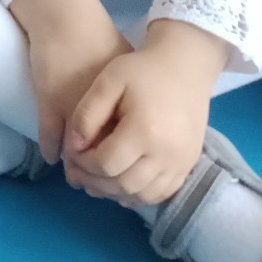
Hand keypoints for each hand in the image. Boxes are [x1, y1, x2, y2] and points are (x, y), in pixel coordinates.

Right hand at [10, 0, 130, 164]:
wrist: (69, 20)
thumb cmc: (99, 45)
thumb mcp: (121, 80)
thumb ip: (130, 107)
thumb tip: (142, 136)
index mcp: (125, 108)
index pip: (128, 149)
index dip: (124, 168)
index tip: (121, 178)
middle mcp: (104, 113)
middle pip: (105, 157)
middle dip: (101, 176)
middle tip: (97, 185)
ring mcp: (75, 109)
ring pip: (77, 154)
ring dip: (77, 169)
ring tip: (78, 176)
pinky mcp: (51, 102)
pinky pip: (51, 140)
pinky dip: (53, 152)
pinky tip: (54, 158)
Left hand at [62, 21, 228, 205]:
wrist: (185, 66)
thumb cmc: (142, 69)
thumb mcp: (108, 82)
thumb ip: (87, 114)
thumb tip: (73, 146)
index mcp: (144, 132)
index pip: (106, 164)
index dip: (83, 164)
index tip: (71, 154)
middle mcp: (166, 154)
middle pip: (124, 184)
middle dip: (95, 183)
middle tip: (77, 174)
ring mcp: (181, 162)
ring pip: (143, 194)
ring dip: (116, 192)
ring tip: (96, 180)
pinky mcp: (189, 164)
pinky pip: (164, 192)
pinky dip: (140, 194)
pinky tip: (122, 185)